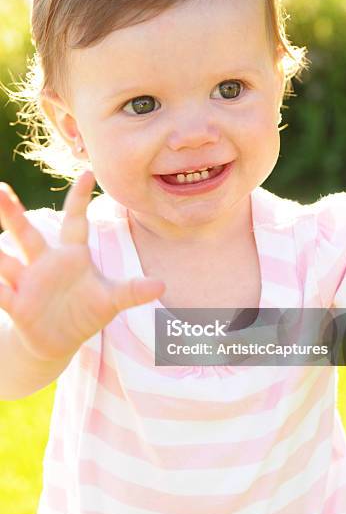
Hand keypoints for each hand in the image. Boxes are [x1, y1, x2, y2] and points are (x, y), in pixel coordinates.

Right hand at [0, 171, 164, 361]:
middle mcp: (45, 263)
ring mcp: (28, 283)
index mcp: (71, 255)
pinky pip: (3, 295)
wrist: (60, 341)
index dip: (80, 199)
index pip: (75, 222)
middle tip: (1, 188)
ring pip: (7, 262)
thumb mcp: (111, 300)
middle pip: (27, 234)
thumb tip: (162, 284)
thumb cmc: (86, 311)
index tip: (88, 172)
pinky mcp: (17, 305)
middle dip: (13, 213)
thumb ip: (132, 291)